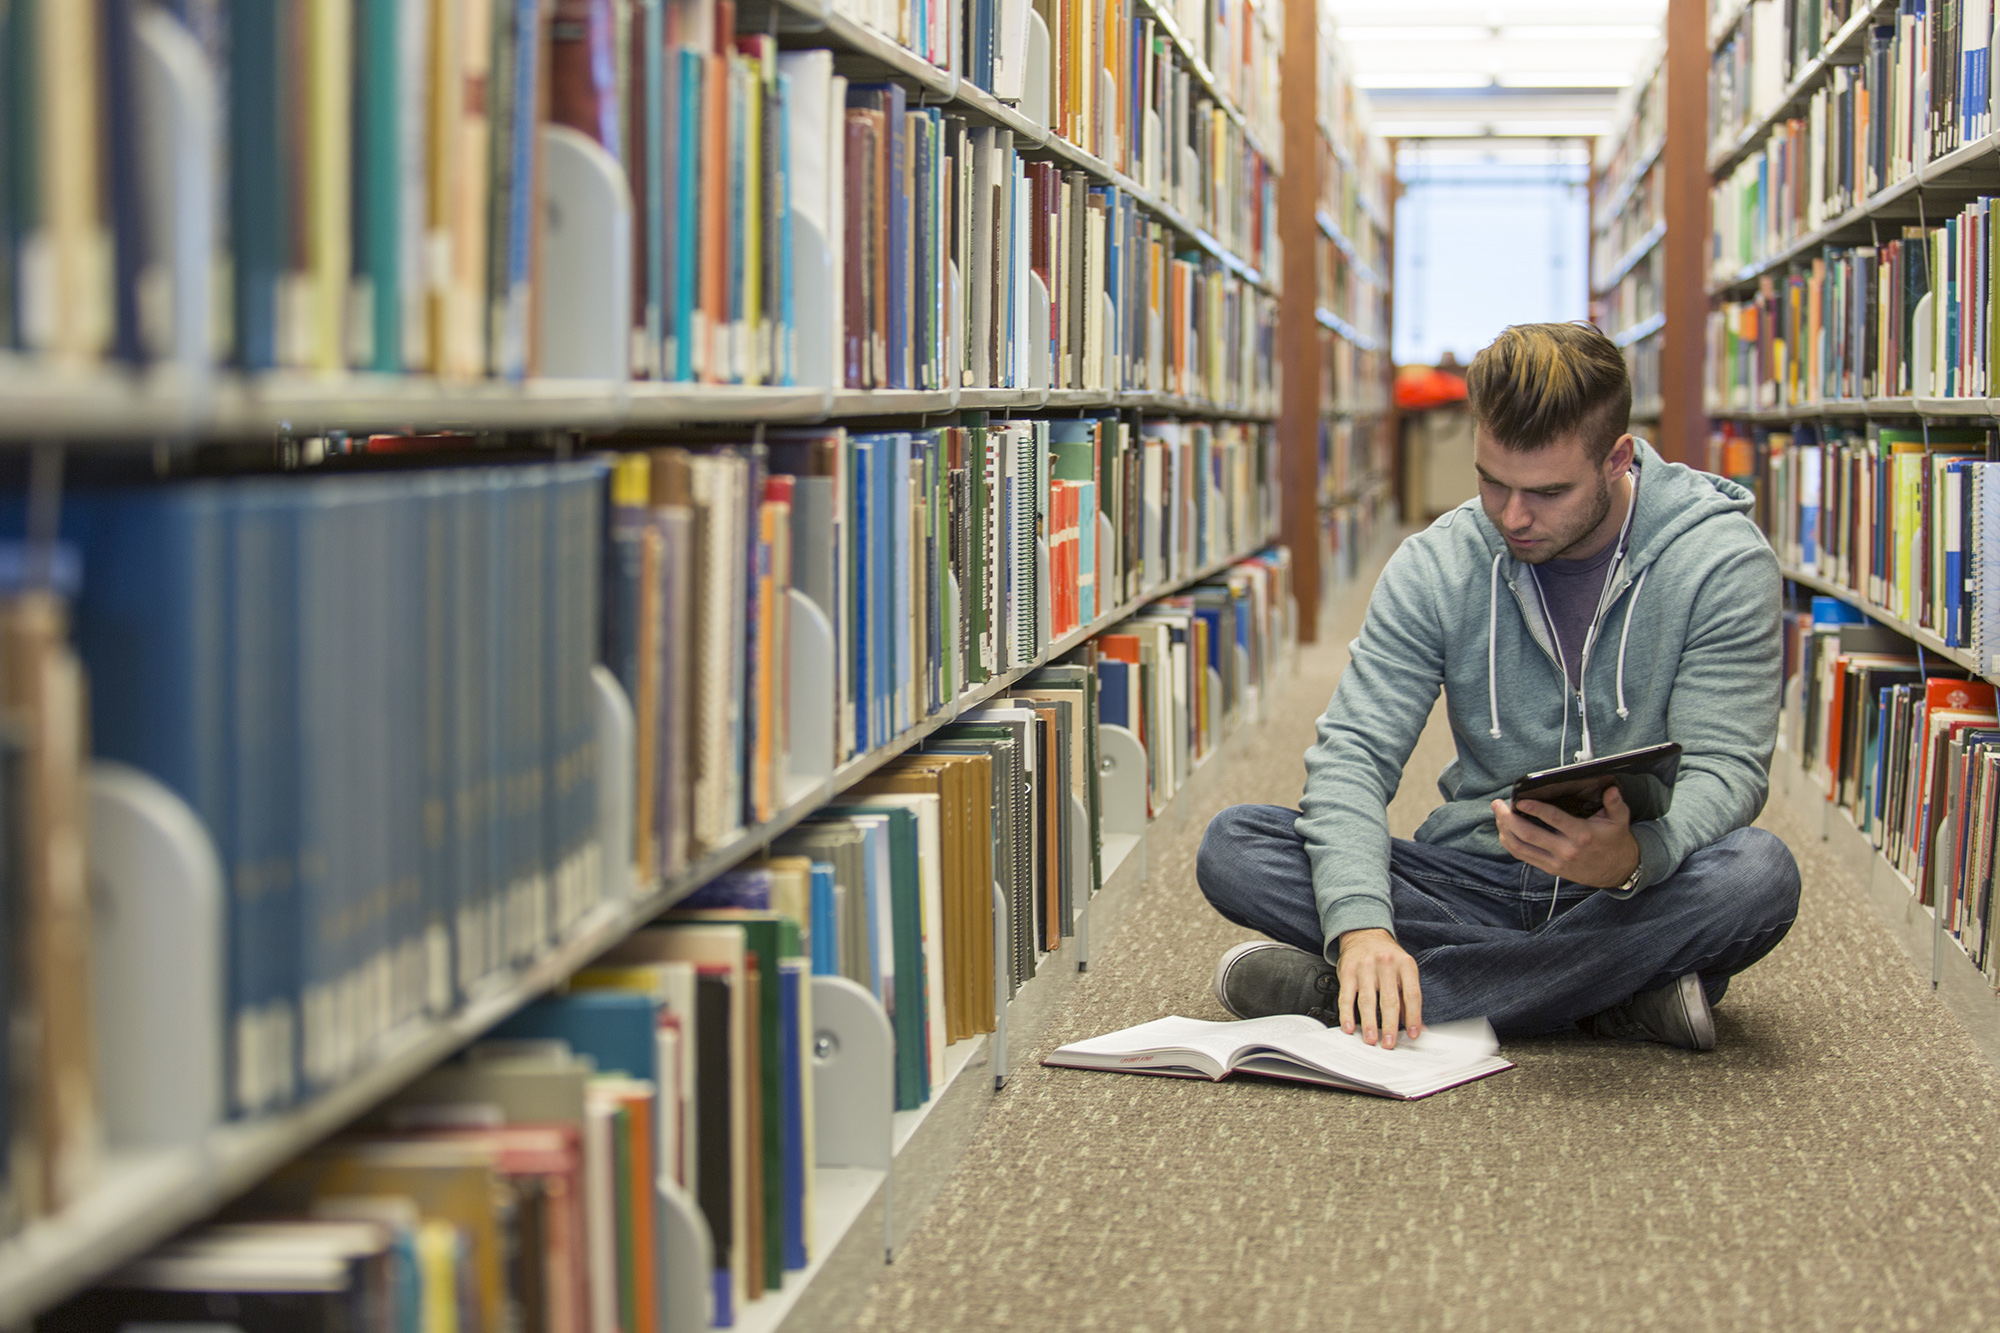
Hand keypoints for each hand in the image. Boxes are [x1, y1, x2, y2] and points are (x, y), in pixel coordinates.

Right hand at [1335, 927, 1422, 1048]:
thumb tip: (1418, 1026)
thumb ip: (1409, 998)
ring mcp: (1365, 967)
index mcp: (1405, 965)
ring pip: (1367, 1000)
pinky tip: (1349, 1026)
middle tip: (1389, 1043)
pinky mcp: (1348, 971)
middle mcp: (1386, 964)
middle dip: (1389, 1025)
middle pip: (1389, 1000)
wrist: (1364, 933)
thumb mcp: (1404, 971)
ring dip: (1369, 1023)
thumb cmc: (1387, 956)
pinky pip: (1346, 996)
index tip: (1412, 1034)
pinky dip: (1347, 1014)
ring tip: (1371, 1039)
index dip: (1413, 1017)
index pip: (1412, 994)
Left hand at [1491, 783, 1641, 888]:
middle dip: (1508, 818)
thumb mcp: (1619, 820)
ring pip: (1522, 847)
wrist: (1619, 870)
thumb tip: (1611, 789)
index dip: (1535, 809)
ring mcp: (1556, 862)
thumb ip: (1615, 803)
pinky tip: (1505, 831)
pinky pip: (1524, 856)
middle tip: (1498, 805)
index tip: (1519, 800)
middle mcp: (1566, 849)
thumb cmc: (1615, 842)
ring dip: (1505, 831)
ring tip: (1497, 815)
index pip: (1553, 819)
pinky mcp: (1550, 869)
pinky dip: (1511, 844)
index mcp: (1582, 834)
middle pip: (1529, 834)